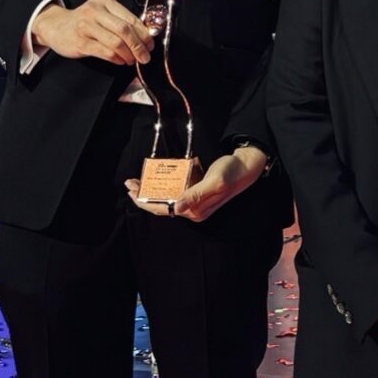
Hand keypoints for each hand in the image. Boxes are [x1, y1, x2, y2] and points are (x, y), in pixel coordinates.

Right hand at [30, 0, 152, 65]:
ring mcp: (86, 26)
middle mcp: (94, 11)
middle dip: (139, 46)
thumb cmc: (84, 21)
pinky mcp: (80, 42)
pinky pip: (105, 52)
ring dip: (128, 54)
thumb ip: (120, 20)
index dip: (144, 33)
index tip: (150, 44)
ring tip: (132, 60)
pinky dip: (117, 58)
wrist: (56, 26)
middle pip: (125, 30)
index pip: (130, 18)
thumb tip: (145, 36)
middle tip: (145, 56)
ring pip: (116, 42)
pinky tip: (121, 61)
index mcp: (104, 1)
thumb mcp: (102, 13)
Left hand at [124, 145, 266, 221]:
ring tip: (138, 180)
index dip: (145, 202)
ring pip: (168, 198)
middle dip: (144, 196)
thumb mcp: (215, 181)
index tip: (132, 191)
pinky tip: (159, 177)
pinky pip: (177, 191)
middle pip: (163, 205)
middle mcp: (194, 210)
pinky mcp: (198, 194)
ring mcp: (196, 203)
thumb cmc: (232, 172)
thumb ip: (196, 195)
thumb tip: (177, 207)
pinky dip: (166, 184)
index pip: (165, 209)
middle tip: (129, 183)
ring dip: (153, 190)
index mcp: (196, 210)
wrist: (248, 166)